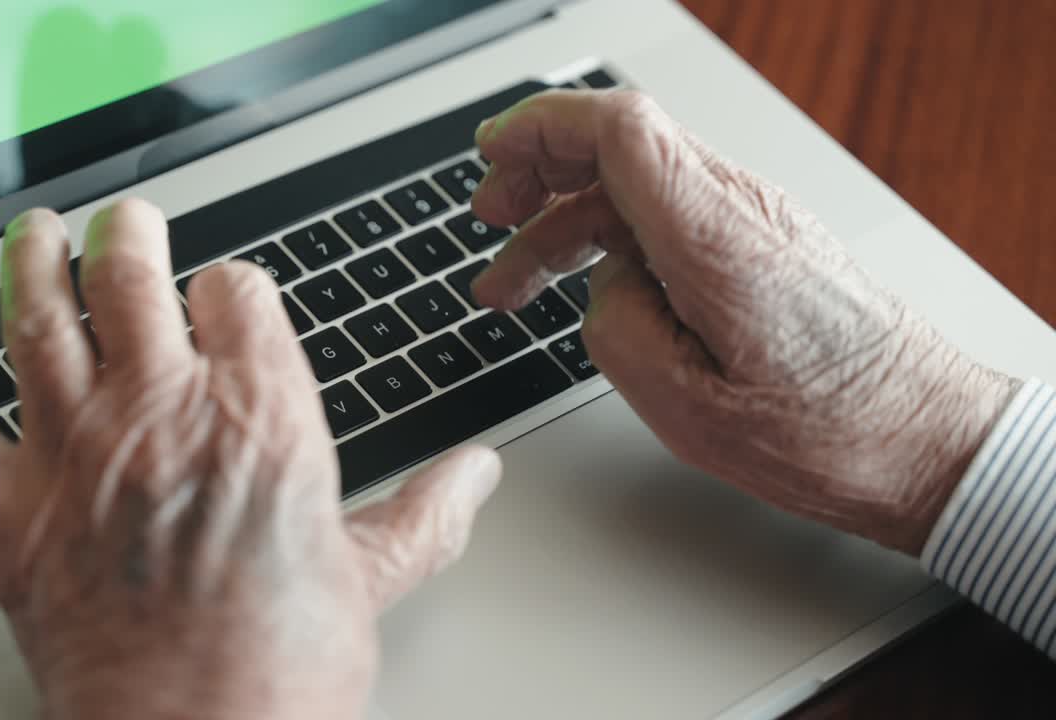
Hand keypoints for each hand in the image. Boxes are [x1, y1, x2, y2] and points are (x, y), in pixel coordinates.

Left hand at [0, 199, 500, 718]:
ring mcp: (79, 456)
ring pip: (38, 319)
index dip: (234, 290)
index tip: (229, 299)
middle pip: (131, 278)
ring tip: (34, 234)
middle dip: (128, 238)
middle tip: (127, 225)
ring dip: (30, 263)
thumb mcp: (374, 579)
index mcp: (261, 416)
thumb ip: (428, 512)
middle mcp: (164, 413)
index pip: (239, 296)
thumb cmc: (281, 671)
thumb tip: (476, 474)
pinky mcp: (10, 515)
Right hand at [470, 90, 1017, 554]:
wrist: (922, 439)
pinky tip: (583, 281)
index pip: (620, 129)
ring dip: (564, 216)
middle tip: (490, 215)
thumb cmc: (828, 431)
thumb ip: (616, 328)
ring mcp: (752, 221)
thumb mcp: (689, 408)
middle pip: (621, 142)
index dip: (543, 127)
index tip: (493, 154)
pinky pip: (666, 214)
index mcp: (715, 240)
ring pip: (636, 183)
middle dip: (539, 166)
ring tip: (514, 279)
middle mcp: (738, 210)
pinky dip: (609, 235)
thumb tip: (603, 283)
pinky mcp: (758, 244)